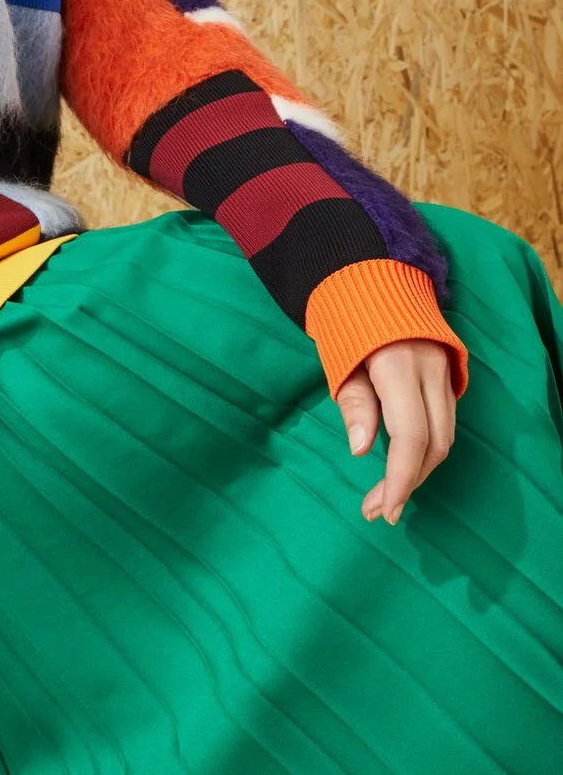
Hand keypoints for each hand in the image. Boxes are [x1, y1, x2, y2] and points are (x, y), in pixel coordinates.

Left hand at [334, 337, 455, 524]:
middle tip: (379, 510)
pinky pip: (444, 421)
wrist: (370, 277)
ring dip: (419, 470)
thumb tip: (362, 451)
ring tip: (387, 497)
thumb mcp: (339, 360)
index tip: (385, 509)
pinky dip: (426, 448)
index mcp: (401, 367)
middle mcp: (432, 372)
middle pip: (434, 443)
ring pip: (444, 436)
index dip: (401, 477)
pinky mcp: (447, 376)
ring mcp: (445, 373)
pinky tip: (403, 465)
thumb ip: (355, 404)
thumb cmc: (344, 320)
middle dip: (409, 482)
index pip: (412, 436)